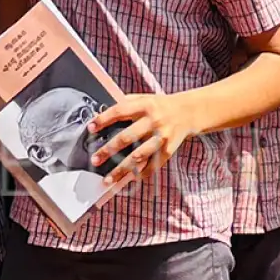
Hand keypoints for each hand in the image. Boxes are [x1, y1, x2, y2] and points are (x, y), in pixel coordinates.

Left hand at [90, 90, 205, 184]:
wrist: (188, 112)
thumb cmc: (160, 106)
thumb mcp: (144, 98)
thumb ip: (125, 105)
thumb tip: (100, 117)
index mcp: (145, 105)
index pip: (120, 111)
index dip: (104, 119)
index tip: (90, 128)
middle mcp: (153, 121)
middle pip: (127, 137)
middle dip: (109, 150)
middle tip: (95, 160)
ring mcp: (162, 137)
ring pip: (139, 156)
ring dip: (122, 169)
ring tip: (108, 179)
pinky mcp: (168, 150)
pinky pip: (152, 165)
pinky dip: (140, 174)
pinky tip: (128, 180)